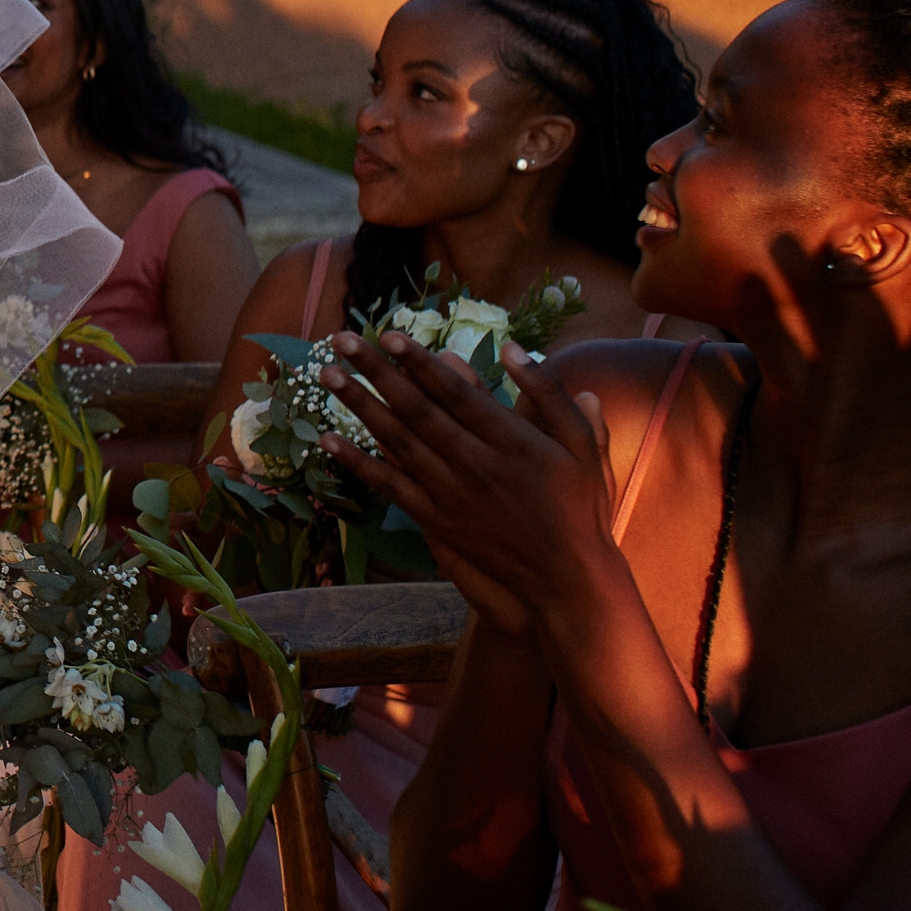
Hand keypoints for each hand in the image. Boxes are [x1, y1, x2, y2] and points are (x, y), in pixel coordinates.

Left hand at [316, 335, 616, 642]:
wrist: (565, 575)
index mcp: (509, 439)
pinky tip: (327, 440)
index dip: (420, 362)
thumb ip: (550, 395)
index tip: (390, 334)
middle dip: (376, 372)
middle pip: (416, 409)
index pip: (455, 391)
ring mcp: (450, 492)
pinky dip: (358, 462)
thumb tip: (514, 349)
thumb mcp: (583, 444)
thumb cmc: (578, 504)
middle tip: (341, 340)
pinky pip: (390, 486)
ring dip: (359, 406)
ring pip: (397, 441)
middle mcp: (473, 462)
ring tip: (328, 375)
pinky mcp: (436, 519)